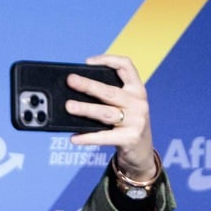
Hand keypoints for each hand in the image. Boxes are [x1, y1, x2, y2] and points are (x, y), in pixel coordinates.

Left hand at [66, 54, 157, 180]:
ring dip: (86, 109)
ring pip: (106, 113)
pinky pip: (104, 137)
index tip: (88, 62)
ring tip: (69, 106)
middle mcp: (138, 103)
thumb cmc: (126, 122)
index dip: (108, 60)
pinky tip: (74, 138)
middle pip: (110, 92)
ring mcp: (136, 121)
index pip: (126, 67)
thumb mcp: (124, 105)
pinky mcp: (130, 138)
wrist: (141, 150)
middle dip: (89, 85)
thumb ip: (107, 96)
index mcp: (137, 90)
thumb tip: (74, 90)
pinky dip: (87, 137)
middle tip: (71, 81)